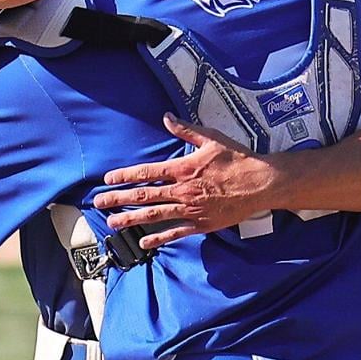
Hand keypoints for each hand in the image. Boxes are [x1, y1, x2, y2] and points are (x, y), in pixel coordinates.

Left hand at [94, 113, 274, 247]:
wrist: (260, 182)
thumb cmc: (237, 158)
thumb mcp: (211, 138)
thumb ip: (186, 129)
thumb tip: (166, 117)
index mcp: (183, 168)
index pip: (147, 172)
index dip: (125, 176)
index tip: (108, 179)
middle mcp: (183, 190)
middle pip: (144, 195)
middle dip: (119, 199)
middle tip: (99, 203)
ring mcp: (191, 209)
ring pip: (155, 216)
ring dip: (132, 219)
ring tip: (113, 222)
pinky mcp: (202, 224)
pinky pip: (176, 232)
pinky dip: (159, 238)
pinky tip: (144, 242)